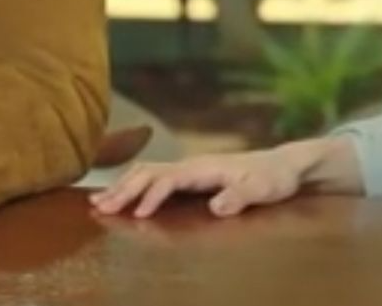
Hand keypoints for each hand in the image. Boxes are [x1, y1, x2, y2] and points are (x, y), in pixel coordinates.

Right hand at [88, 138, 349, 218]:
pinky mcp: (189, 176)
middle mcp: (191, 165)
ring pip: (146, 172)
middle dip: (124, 189)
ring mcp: (188, 169)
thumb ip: (241, 197)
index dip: (153, 196)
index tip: (138, 216)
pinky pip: (153, 178)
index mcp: (204, 167)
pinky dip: (132, 185)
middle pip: (148, 172)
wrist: (284, 165)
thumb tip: (217, 206)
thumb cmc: (274, 179)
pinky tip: (120, 196)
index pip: (169, 179)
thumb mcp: (264, 189)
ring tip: (97, 203)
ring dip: (122, 186)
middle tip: (99, 208)